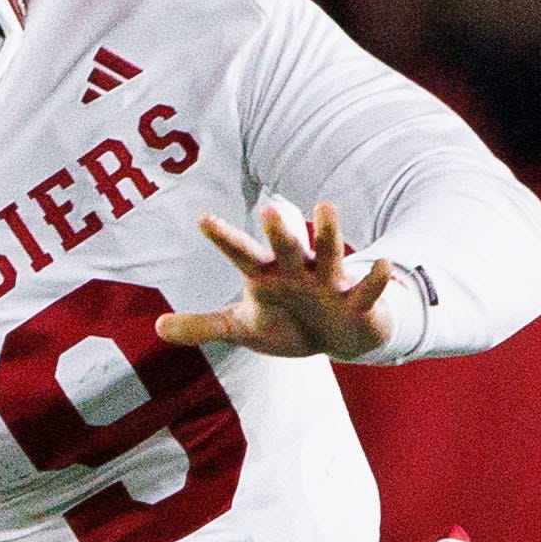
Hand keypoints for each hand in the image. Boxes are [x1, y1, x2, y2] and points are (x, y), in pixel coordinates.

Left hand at [155, 199, 399, 360]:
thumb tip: (158, 327)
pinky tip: (382, 265)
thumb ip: (203, 326)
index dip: (224, 239)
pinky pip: (368, 289)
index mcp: (268, 277)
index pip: (242, 254)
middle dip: (279, 233)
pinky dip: (375, 280)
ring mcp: (329, 283)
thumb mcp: (243, 328)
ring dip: (327, 234)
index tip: (202, 219)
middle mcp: (298, 272)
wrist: (337, 335)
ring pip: (329, 255)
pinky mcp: (358, 301)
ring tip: (325, 207)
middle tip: (268, 209)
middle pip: (286, 249)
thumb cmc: (288, 323)